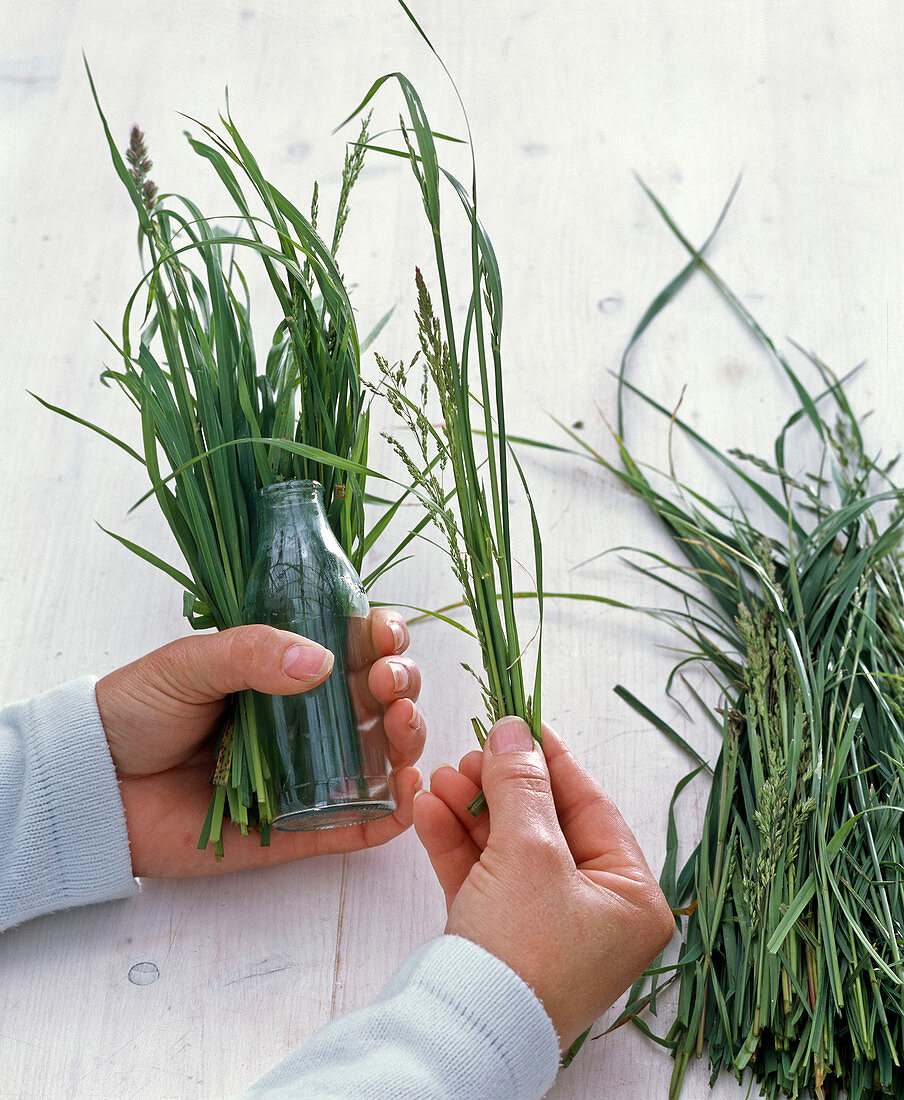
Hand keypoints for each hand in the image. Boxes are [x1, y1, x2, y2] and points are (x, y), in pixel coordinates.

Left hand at [96, 611, 424, 876]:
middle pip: (381, 698)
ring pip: (384, 754)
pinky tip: (409, 791)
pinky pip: (361, 823)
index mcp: (286, 669)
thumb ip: (250, 654)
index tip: (384, 634)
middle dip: (402, 683)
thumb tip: (320, 661)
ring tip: (399, 723)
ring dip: (408, 736)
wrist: (92, 787)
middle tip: (389, 682)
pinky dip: (396, 811)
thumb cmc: (137, 711)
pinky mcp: (302, 827)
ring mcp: (310, 772)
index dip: (382, 637)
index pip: (354, 647)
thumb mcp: (189, 664)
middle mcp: (309, 718)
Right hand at [413, 717, 672, 1051]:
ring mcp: (548, 930)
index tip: (521, 721)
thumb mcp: (529, 850)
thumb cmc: (522, 949)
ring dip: (471, 810)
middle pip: (545, 825)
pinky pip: (483, 878)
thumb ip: (521, 782)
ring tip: (439, 778)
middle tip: (468, 755)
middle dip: (499, 786)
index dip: (551, 760)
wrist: (465, 1034)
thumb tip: (514, 728)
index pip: (591, 807)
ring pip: (508, 849)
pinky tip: (428, 810)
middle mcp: (597, 913)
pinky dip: (456, 845)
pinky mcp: (502, 942)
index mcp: (631, 896)